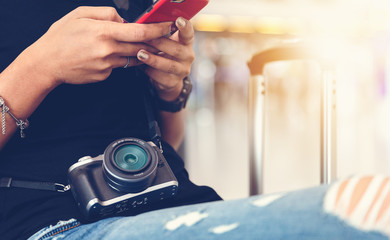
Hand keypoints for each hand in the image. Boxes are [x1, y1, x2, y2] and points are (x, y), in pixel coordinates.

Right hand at [21, 7, 172, 86]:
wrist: (46, 63)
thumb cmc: (60, 36)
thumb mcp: (80, 14)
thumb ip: (106, 14)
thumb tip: (125, 20)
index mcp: (104, 32)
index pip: (139, 31)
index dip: (157, 29)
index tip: (169, 27)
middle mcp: (108, 50)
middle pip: (140, 46)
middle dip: (154, 42)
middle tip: (163, 37)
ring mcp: (107, 65)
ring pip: (131, 57)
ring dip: (139, 51)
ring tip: (139, 45)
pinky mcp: (104, 76)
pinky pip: (118, 66)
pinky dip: (119, 59)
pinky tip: (107, 55)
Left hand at [136, 17, 194, 100]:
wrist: (169, 77)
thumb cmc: (165, 52)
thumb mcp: (167, 41)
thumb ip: (161, 32)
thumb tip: (143, 22)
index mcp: (186, 42)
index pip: (188, 33)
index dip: (185, 27)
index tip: (178, 20)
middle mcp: (188, 56)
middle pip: (177, 49)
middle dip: (160, 43)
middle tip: (145, 38)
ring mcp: (182, 70)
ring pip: (169, 65)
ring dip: (154, 59)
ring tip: (140, 54)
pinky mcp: (173, 82)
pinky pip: (160, 77)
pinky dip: (149, 70)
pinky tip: (140, 66)